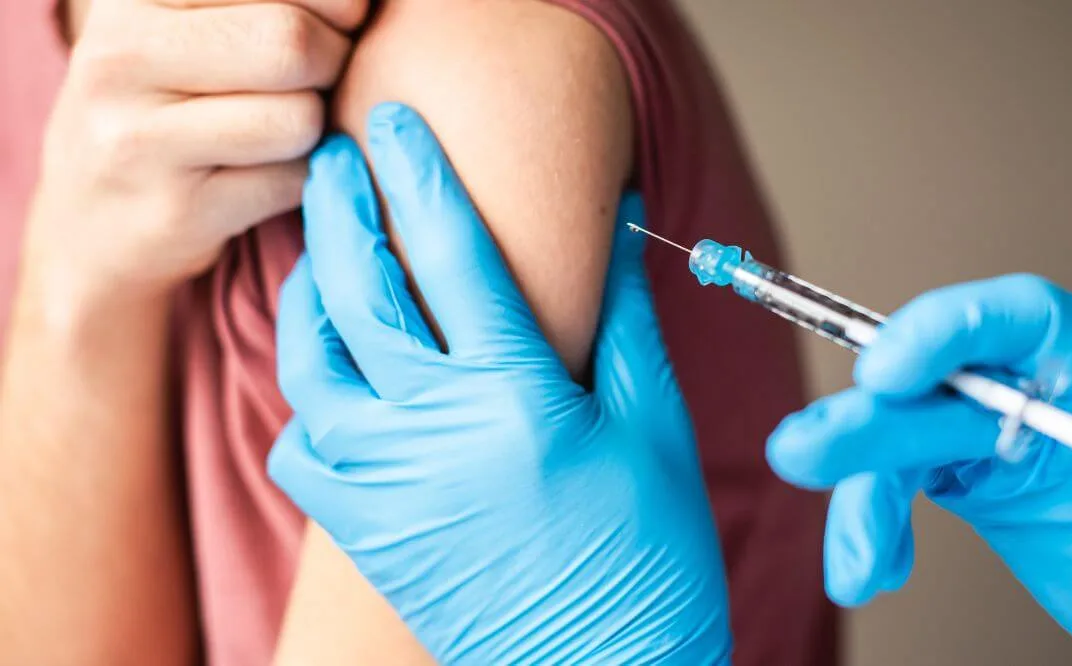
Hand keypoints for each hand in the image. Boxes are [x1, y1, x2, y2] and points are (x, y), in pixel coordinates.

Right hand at [25, 0, 366, 302]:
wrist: (95, 227)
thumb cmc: (173, 110)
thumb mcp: (192, 31)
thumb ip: (271, 5)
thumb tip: (364, 0)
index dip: (336, 5)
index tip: (334, 25)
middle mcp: (122, 53)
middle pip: (294, 41)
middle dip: (333, 63)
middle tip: (315, 82)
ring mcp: (138, 136)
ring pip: (300, 116)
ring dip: (317, 130)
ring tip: (280, 132)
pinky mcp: (175, 211)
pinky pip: (293, 182)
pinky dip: (302, 182)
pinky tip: (259, 180)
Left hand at [267, 104, 730, 663]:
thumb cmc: (648, 553)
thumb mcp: (651, 424)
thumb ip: (621, 316)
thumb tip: (616, 219)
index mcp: (519, 396)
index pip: (454, 255)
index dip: (423, 176)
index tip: (400, 129)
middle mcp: (439, 433)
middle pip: (361, 291)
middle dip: (342, 208)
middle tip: (338, 161)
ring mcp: (391, 485)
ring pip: (312, 364)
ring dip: (312, 296)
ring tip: (326, 258)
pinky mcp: (369, 533)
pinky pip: (304, 447)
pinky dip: (312, 399)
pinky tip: (340, 378)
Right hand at [768, 274, 1071, 664]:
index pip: (1022, 316)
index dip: (947, 327)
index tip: (885, 368)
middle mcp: (1045, 387)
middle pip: (940, 379)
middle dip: (871, 420)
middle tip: (805, 454)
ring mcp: (1001, 432)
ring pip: (902, 435)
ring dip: (859, 488)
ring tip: (854, 561)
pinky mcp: (970, 477)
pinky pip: (898, 486)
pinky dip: (872, 527)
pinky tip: (871, 570)